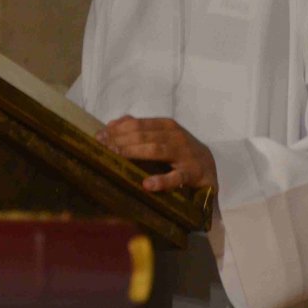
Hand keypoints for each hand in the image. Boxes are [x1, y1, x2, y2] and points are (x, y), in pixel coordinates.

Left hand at [96, 115, 217, 192]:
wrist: (209, 167)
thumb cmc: (179, 151)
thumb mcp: (161, 136)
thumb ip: (139, 128)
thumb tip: (112, 123)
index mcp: (166, 125)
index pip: (138, 124)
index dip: (117, 129)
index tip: (99, 137)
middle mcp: (176, 137)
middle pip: (144, 136)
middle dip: (121, 140)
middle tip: (104, 148)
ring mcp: (185, 154)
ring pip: (157, 150)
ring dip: (135, 152)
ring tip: (117, 156)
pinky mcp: (193, 174)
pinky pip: (177, 177)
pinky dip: (162, 181)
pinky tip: (147, 184)